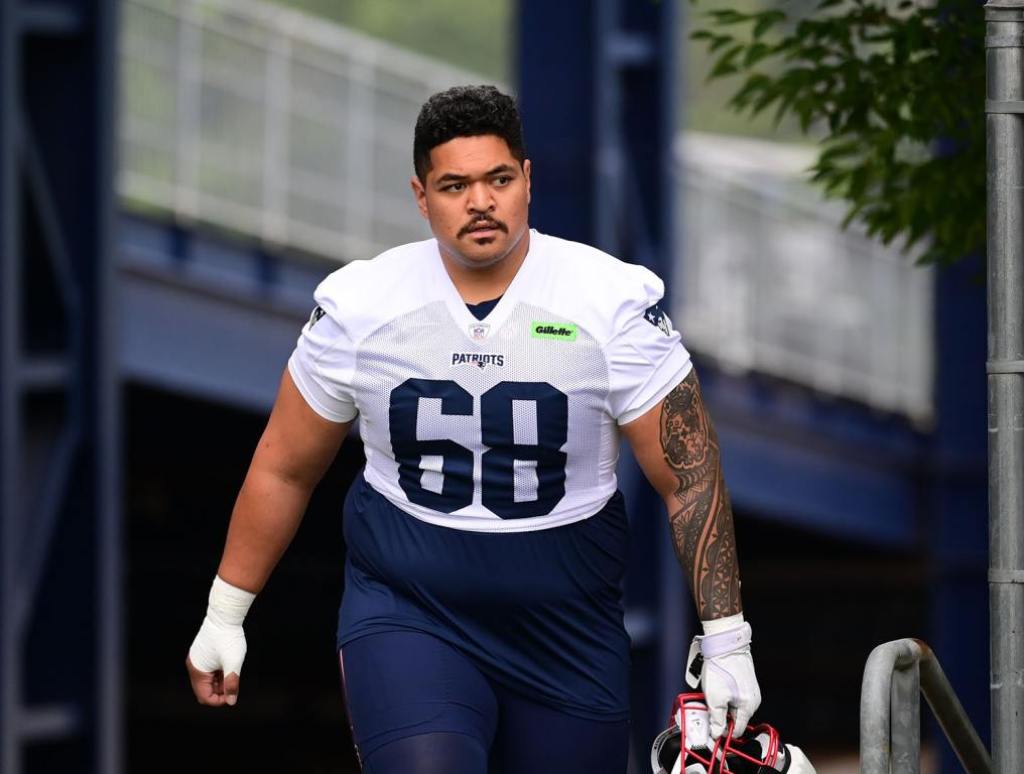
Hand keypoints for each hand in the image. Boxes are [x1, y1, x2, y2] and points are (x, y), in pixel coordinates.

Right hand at [185, 576, 254, 706]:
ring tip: (232, 674)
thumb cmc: (228, 638)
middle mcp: (193, 666)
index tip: (232, 696)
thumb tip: (231, 701)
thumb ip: (232, 683)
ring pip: (207, 680)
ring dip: (219, 682)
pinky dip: (218, 673)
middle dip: (219, 692)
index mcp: (197, 671)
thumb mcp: (233, 662)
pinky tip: (229, 668)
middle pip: (204, 690)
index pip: (204, 697)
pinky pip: (208, 670)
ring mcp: (197, 659)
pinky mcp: (202, 653)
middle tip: (234, 685)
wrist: (225, 615)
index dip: (218, 701)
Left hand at [686, 620, 760, 738]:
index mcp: (748, 707)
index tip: (713, 729)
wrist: (725, 644)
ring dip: (724, 704)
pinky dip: (726, 694)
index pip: (737, 730)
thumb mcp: (715, 699)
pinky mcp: (746, 681)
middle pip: (736, 718)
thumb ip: (717, 719)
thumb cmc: (721, 668)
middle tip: (710, 705)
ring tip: (714, 692)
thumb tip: (717, 734)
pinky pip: (735, 695)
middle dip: (723, 715)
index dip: (724, 732)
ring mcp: (751, 690)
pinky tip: (718, 685)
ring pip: (735, 706)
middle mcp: (753, 700)